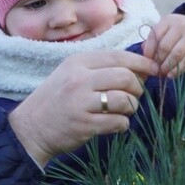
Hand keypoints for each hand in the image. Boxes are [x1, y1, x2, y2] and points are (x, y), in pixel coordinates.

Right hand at [9, 50, 158, 166]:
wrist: (31, 128)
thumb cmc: (56, 100)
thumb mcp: (72, 74)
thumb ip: (101, 68)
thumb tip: (140, 68)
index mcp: (78, 62)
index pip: (118, 57)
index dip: (142, 63)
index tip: (154, 69)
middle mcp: (79, 79)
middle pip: (125, 77)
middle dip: (137, 88)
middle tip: (134, 96)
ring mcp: (81, 102)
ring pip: (125, 100)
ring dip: (131, 108)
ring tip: (123, 111)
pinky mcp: (84, 124)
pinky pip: (118, 122)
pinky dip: (122, 124)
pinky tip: (115, 125)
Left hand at [142, 14, 184, 77]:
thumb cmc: (180, 31)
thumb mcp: (166, 29)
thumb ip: (154, 39)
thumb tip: (144, 53)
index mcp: (168, 20)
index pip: (155, 36)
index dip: (149, 51)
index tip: (147, 62)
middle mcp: (180, 25)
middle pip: (164, 47)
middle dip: (158, 61)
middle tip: (155, 70)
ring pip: (175, 55)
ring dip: (167, 67)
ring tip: (162, 74)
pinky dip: (177, 70)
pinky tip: (171, 75)